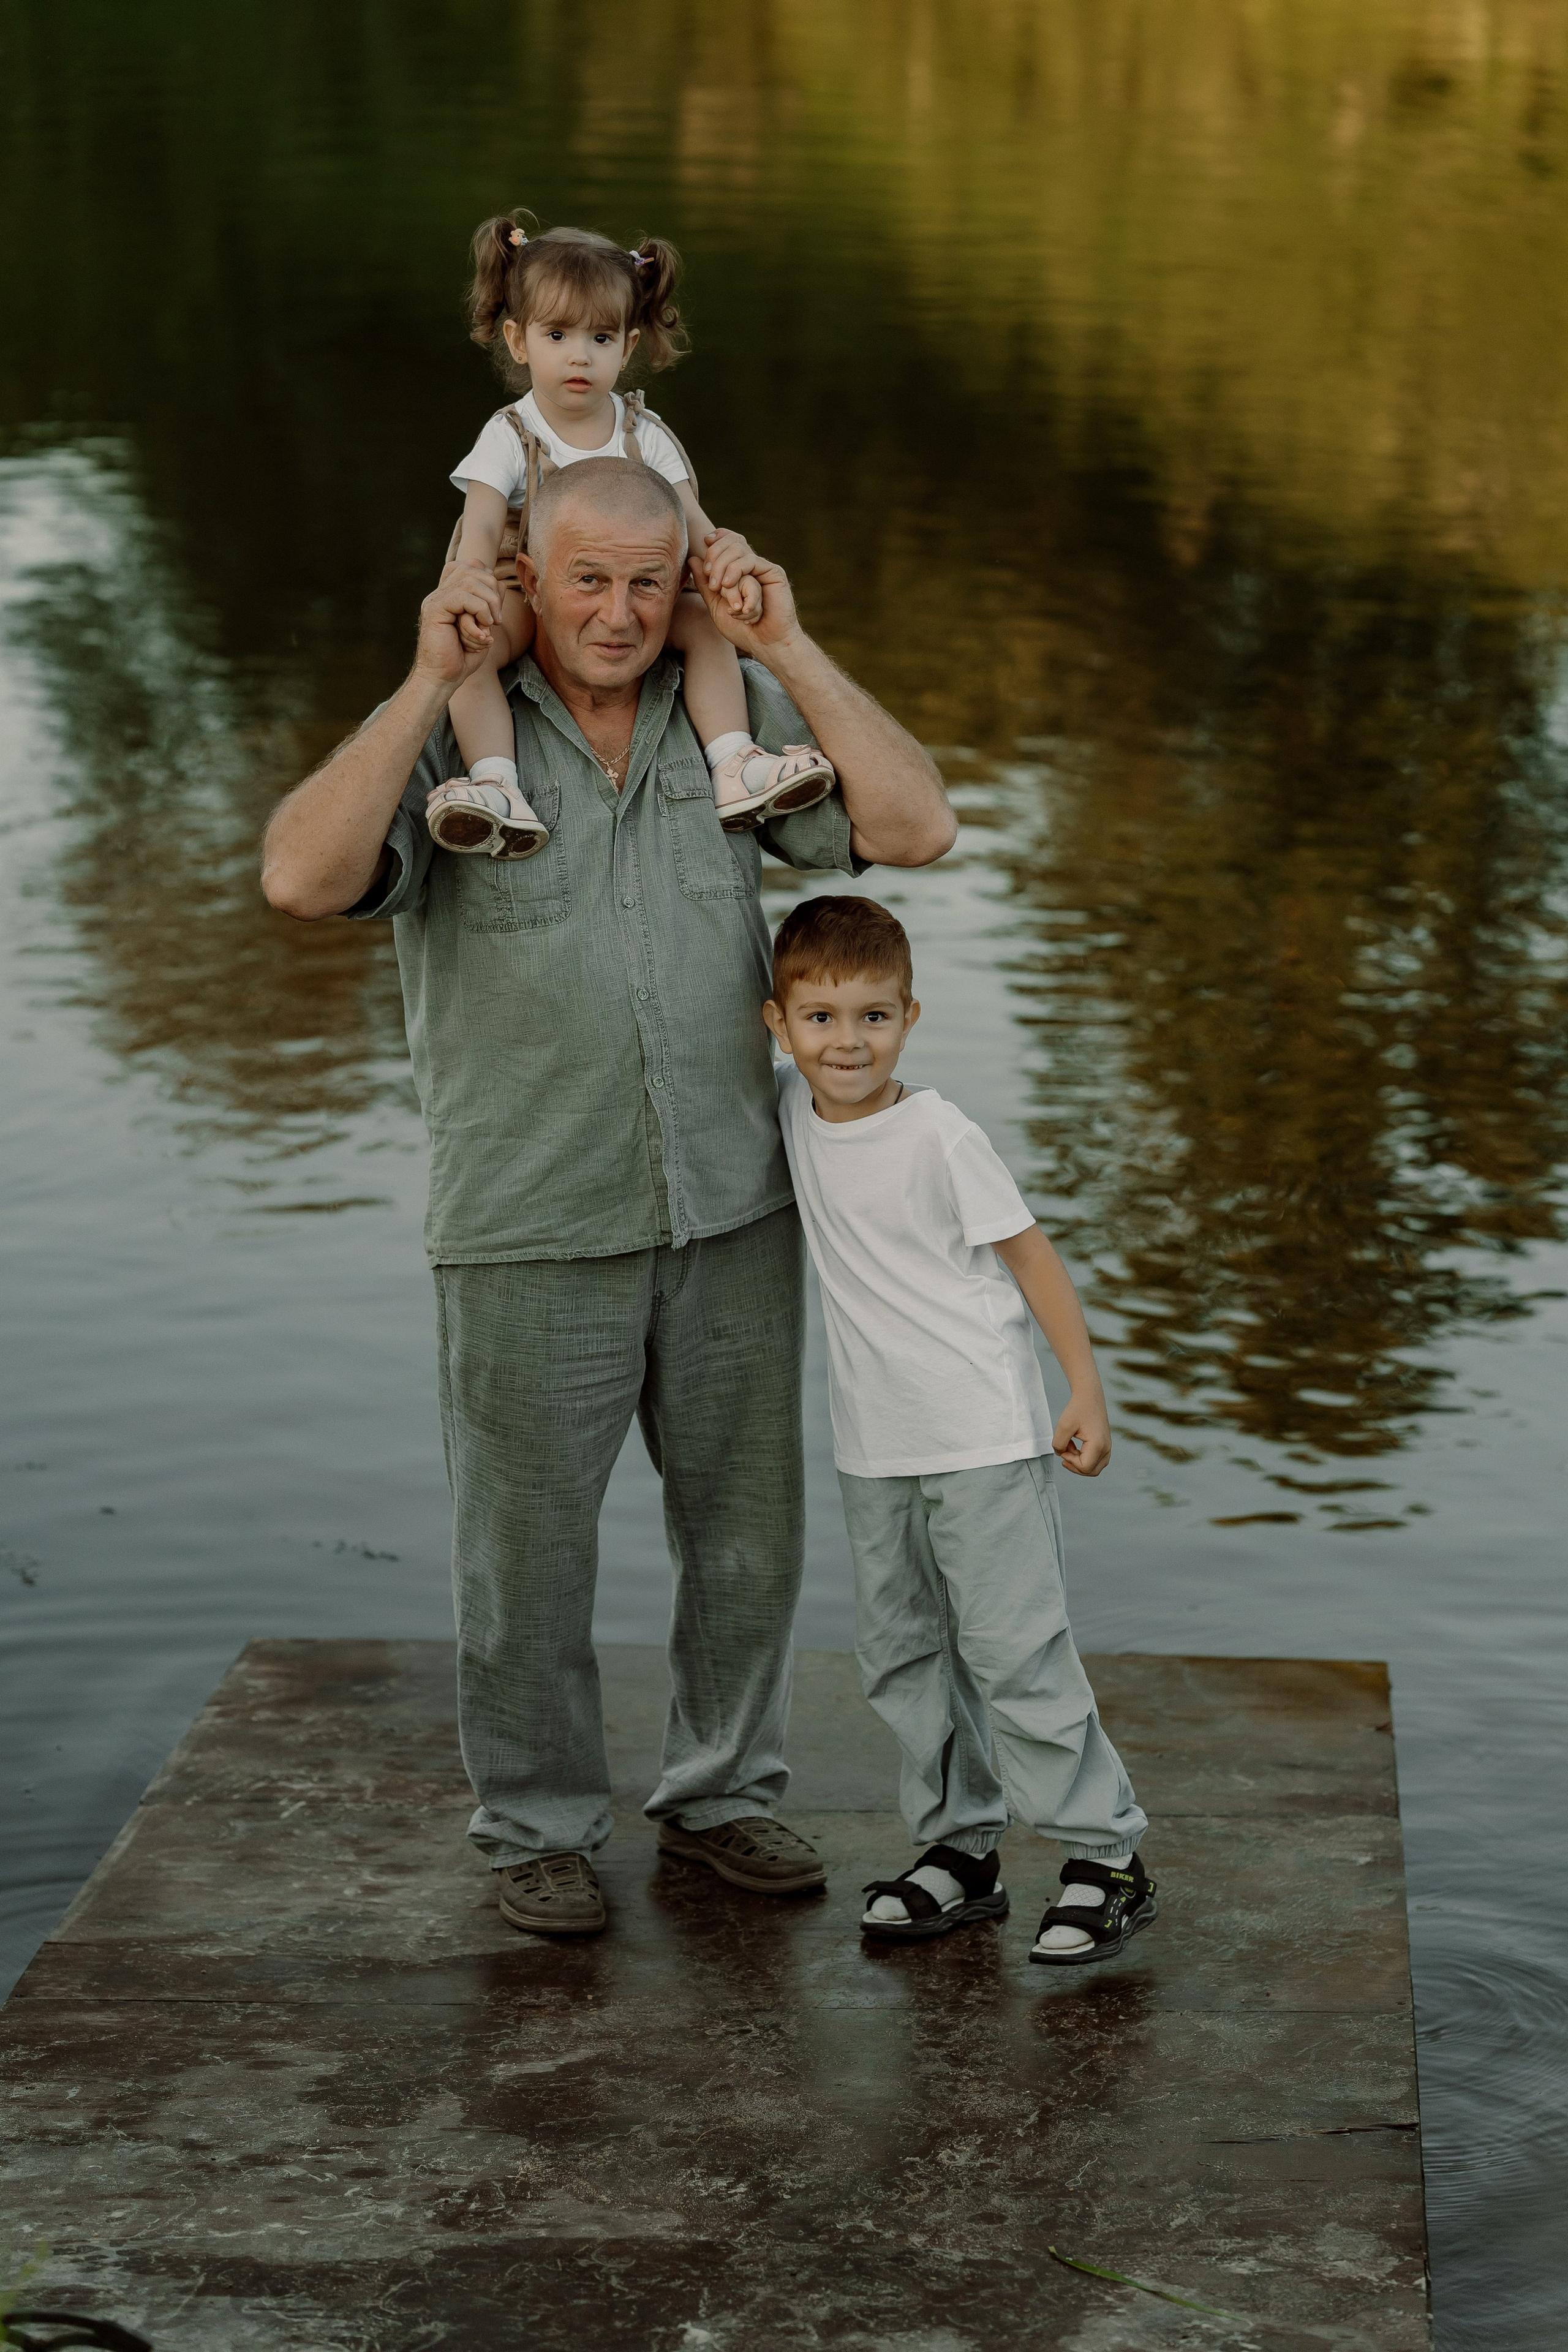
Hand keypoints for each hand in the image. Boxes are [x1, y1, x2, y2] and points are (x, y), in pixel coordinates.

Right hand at [414, 561, 505, 687]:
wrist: (443, 678)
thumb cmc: (463, 656)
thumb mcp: (483, 625)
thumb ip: (488, 603)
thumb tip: (498, 583)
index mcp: (449, 593)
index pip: (470, 565)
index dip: (489, 580)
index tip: (495, 608)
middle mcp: (440, 592)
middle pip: (473, 568)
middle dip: (493, 591)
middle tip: (497, 619)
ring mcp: (435, 599)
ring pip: (470, 581)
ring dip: (488, 603)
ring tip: (490, 624)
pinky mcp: (434, 610)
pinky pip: (462, 597)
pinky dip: (479, 611)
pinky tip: (483, 628)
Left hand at [688, 533, 803, 661]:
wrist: (765, 644)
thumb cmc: (741, 629)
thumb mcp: (715, 605)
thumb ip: (705, 584)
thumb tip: (693, 558)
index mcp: (739, 570)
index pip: (728, 541)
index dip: (717, 538)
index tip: (705, 542)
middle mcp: (752, 566)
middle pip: (732, 541)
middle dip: (715, 555)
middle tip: (710, 579)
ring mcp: (762, 568)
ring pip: (739, 549)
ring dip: (724, 567)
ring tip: (719, 588)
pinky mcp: (774, 573)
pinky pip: (751, 562)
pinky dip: (737, 574)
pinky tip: (730, 588)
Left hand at [1052, 1389, 1111, 1476]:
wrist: (1089, 1395)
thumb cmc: (1077, 1408)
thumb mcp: (1063, 1426)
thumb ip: (1059, 1445)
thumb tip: (1061, 1454)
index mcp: (1098, 1445)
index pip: (1084, 1467)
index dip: (1070, 1462)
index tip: (1064, 1448)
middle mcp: (1106, 1448)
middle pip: (1091, 1471)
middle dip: (1075, 1466)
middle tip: (1064, 1452)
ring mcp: (1107, 1446)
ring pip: (1094, 1468)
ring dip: (1079, 1462)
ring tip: (1069, 1447)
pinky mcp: (1105, 1444)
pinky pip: (1096, 1460)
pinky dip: (1084, 1458)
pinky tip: (1074, 1446)